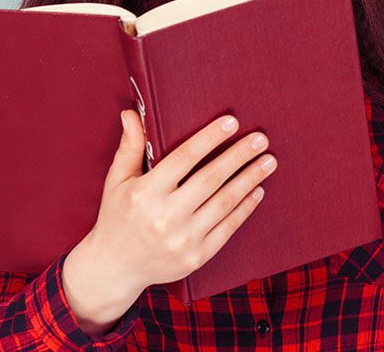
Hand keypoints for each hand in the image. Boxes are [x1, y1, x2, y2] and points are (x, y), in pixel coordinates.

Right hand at [66, 110, 277, 301]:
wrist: (115, 268)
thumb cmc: (117, 218)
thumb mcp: (117, 181)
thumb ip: (130, 147)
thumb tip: (132, 114)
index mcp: (146, 192)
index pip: (185, 157)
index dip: (210, 138)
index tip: (232, 122)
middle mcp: (165, 216)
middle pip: (211, 178)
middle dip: (239, 155)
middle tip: (260, 139)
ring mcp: (183, 239)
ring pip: (224, 202)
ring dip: (250, 179)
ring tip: (268, 161)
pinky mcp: (197, 256)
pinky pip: (228, 228)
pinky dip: (245, 208)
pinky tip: (257, 190)